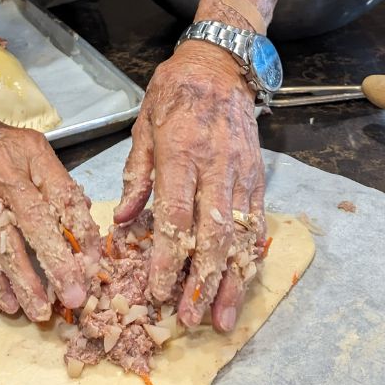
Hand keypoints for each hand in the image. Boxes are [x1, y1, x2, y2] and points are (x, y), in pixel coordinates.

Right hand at [0, 103, 100, 321]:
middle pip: (37, 225)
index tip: (95, 262)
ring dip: (26, 283)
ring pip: (5, 247)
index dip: (82, 232)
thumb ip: (53, 178)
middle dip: (58, 265)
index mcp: (30, 155)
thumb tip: (82, 210)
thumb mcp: (24, 145)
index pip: (64, 196)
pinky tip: (8, 302)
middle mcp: (4, 176)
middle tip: (74, 296)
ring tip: (42, 311)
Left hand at [114, 41, 265, 332]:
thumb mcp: (143, 125)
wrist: (221, 64)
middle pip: (211, 235)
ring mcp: (241, 173)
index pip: (175, 216)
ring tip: (222, 319)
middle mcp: (215, 166)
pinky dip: (250, 258)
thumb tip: (126, 221)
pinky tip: (241, 284)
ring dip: (230, 281)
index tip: (158, 291)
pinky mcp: (258, 177)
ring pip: (239, 237)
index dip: (167, 259)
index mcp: (180, 152)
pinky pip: (256, 224)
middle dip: (201, 282)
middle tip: (190, 319)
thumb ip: (137, 175)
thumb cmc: (174, 93)